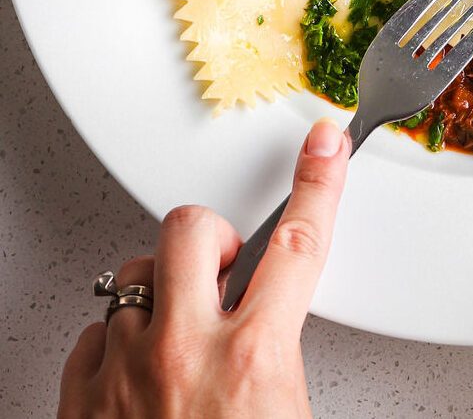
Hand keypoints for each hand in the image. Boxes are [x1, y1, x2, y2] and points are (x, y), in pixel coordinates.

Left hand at [58, 119, 349, 418]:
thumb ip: (282, 362)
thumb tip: (280, 336)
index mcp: (254, 361)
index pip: (298, 244)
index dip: (319, 182)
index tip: (325, 145)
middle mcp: (185, 352)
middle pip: (195, 230)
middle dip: (216, 236)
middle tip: (228, 268)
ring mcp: (124, 369)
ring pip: (134, 274)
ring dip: (164, 289)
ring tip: (181, 329)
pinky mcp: (81, 394)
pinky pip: (96, 329)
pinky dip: (120, 338)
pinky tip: (139, 369)